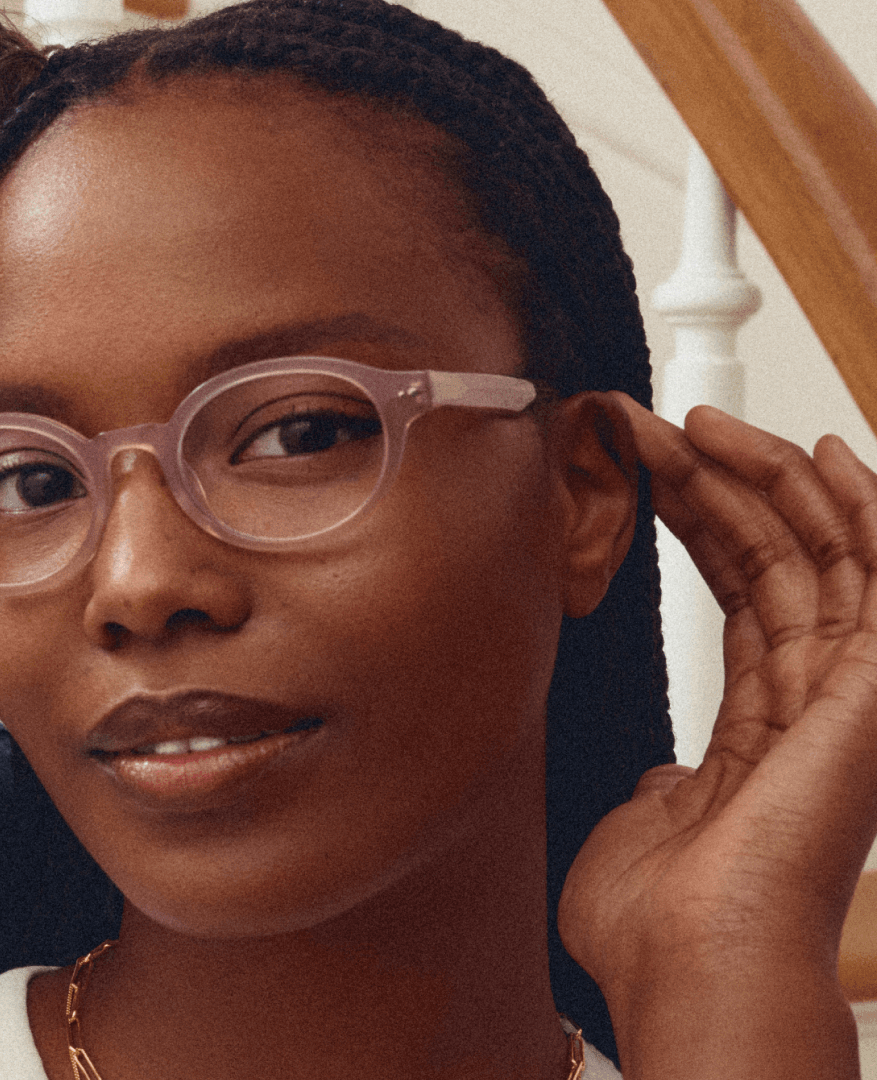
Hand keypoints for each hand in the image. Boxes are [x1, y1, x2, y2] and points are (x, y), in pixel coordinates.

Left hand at [558, 397, 873, 1078]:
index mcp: (766, 732)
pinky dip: (861, 509)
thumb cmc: (659, 920)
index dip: (699, 525)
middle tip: (649, 428)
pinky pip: (876, 575)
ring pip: (822, 552)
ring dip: (763, 477)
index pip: (744, 597)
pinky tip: (828, 455)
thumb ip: (664, 789)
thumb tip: (667, 776)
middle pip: (778, 560)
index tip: (639, 469)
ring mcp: (852, 694)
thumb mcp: (642, 829)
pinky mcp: (873, 687)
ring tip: (697, 423)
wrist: (691, 957)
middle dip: (717, 484)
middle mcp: (819, 705)